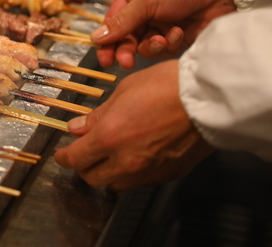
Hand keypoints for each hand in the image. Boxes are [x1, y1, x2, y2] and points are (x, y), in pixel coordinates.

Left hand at [54, 60, 213, 191]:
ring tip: (112, 156)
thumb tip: (77, 128)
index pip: (75, 159)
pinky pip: (142, 181)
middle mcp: (126, 161)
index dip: (64, 157)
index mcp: (109, 138)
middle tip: (86, 153)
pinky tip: (138, 155)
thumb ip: (98, 115)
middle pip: (93, 179)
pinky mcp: (169, 174)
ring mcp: (148, 171)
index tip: (62, 154)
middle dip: (85, 167)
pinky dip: (133, 173)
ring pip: (117, 185)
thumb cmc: (166, 85)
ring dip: (109, 174)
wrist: (209, 97)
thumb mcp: (124, 91)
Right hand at [94, 0, 235, 68]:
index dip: (107, 39)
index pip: (114, 19)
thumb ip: (122, 22)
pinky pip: (162, 47)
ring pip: (143, 44)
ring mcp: (160, 21)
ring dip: (152, 45)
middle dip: (127, 48)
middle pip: (126, 35)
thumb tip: (95, 38)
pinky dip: (168, 43)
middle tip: (125, 62)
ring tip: (164, 40)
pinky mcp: (175, 35)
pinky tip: (178, 34)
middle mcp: (144, 6)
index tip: (104, 58)